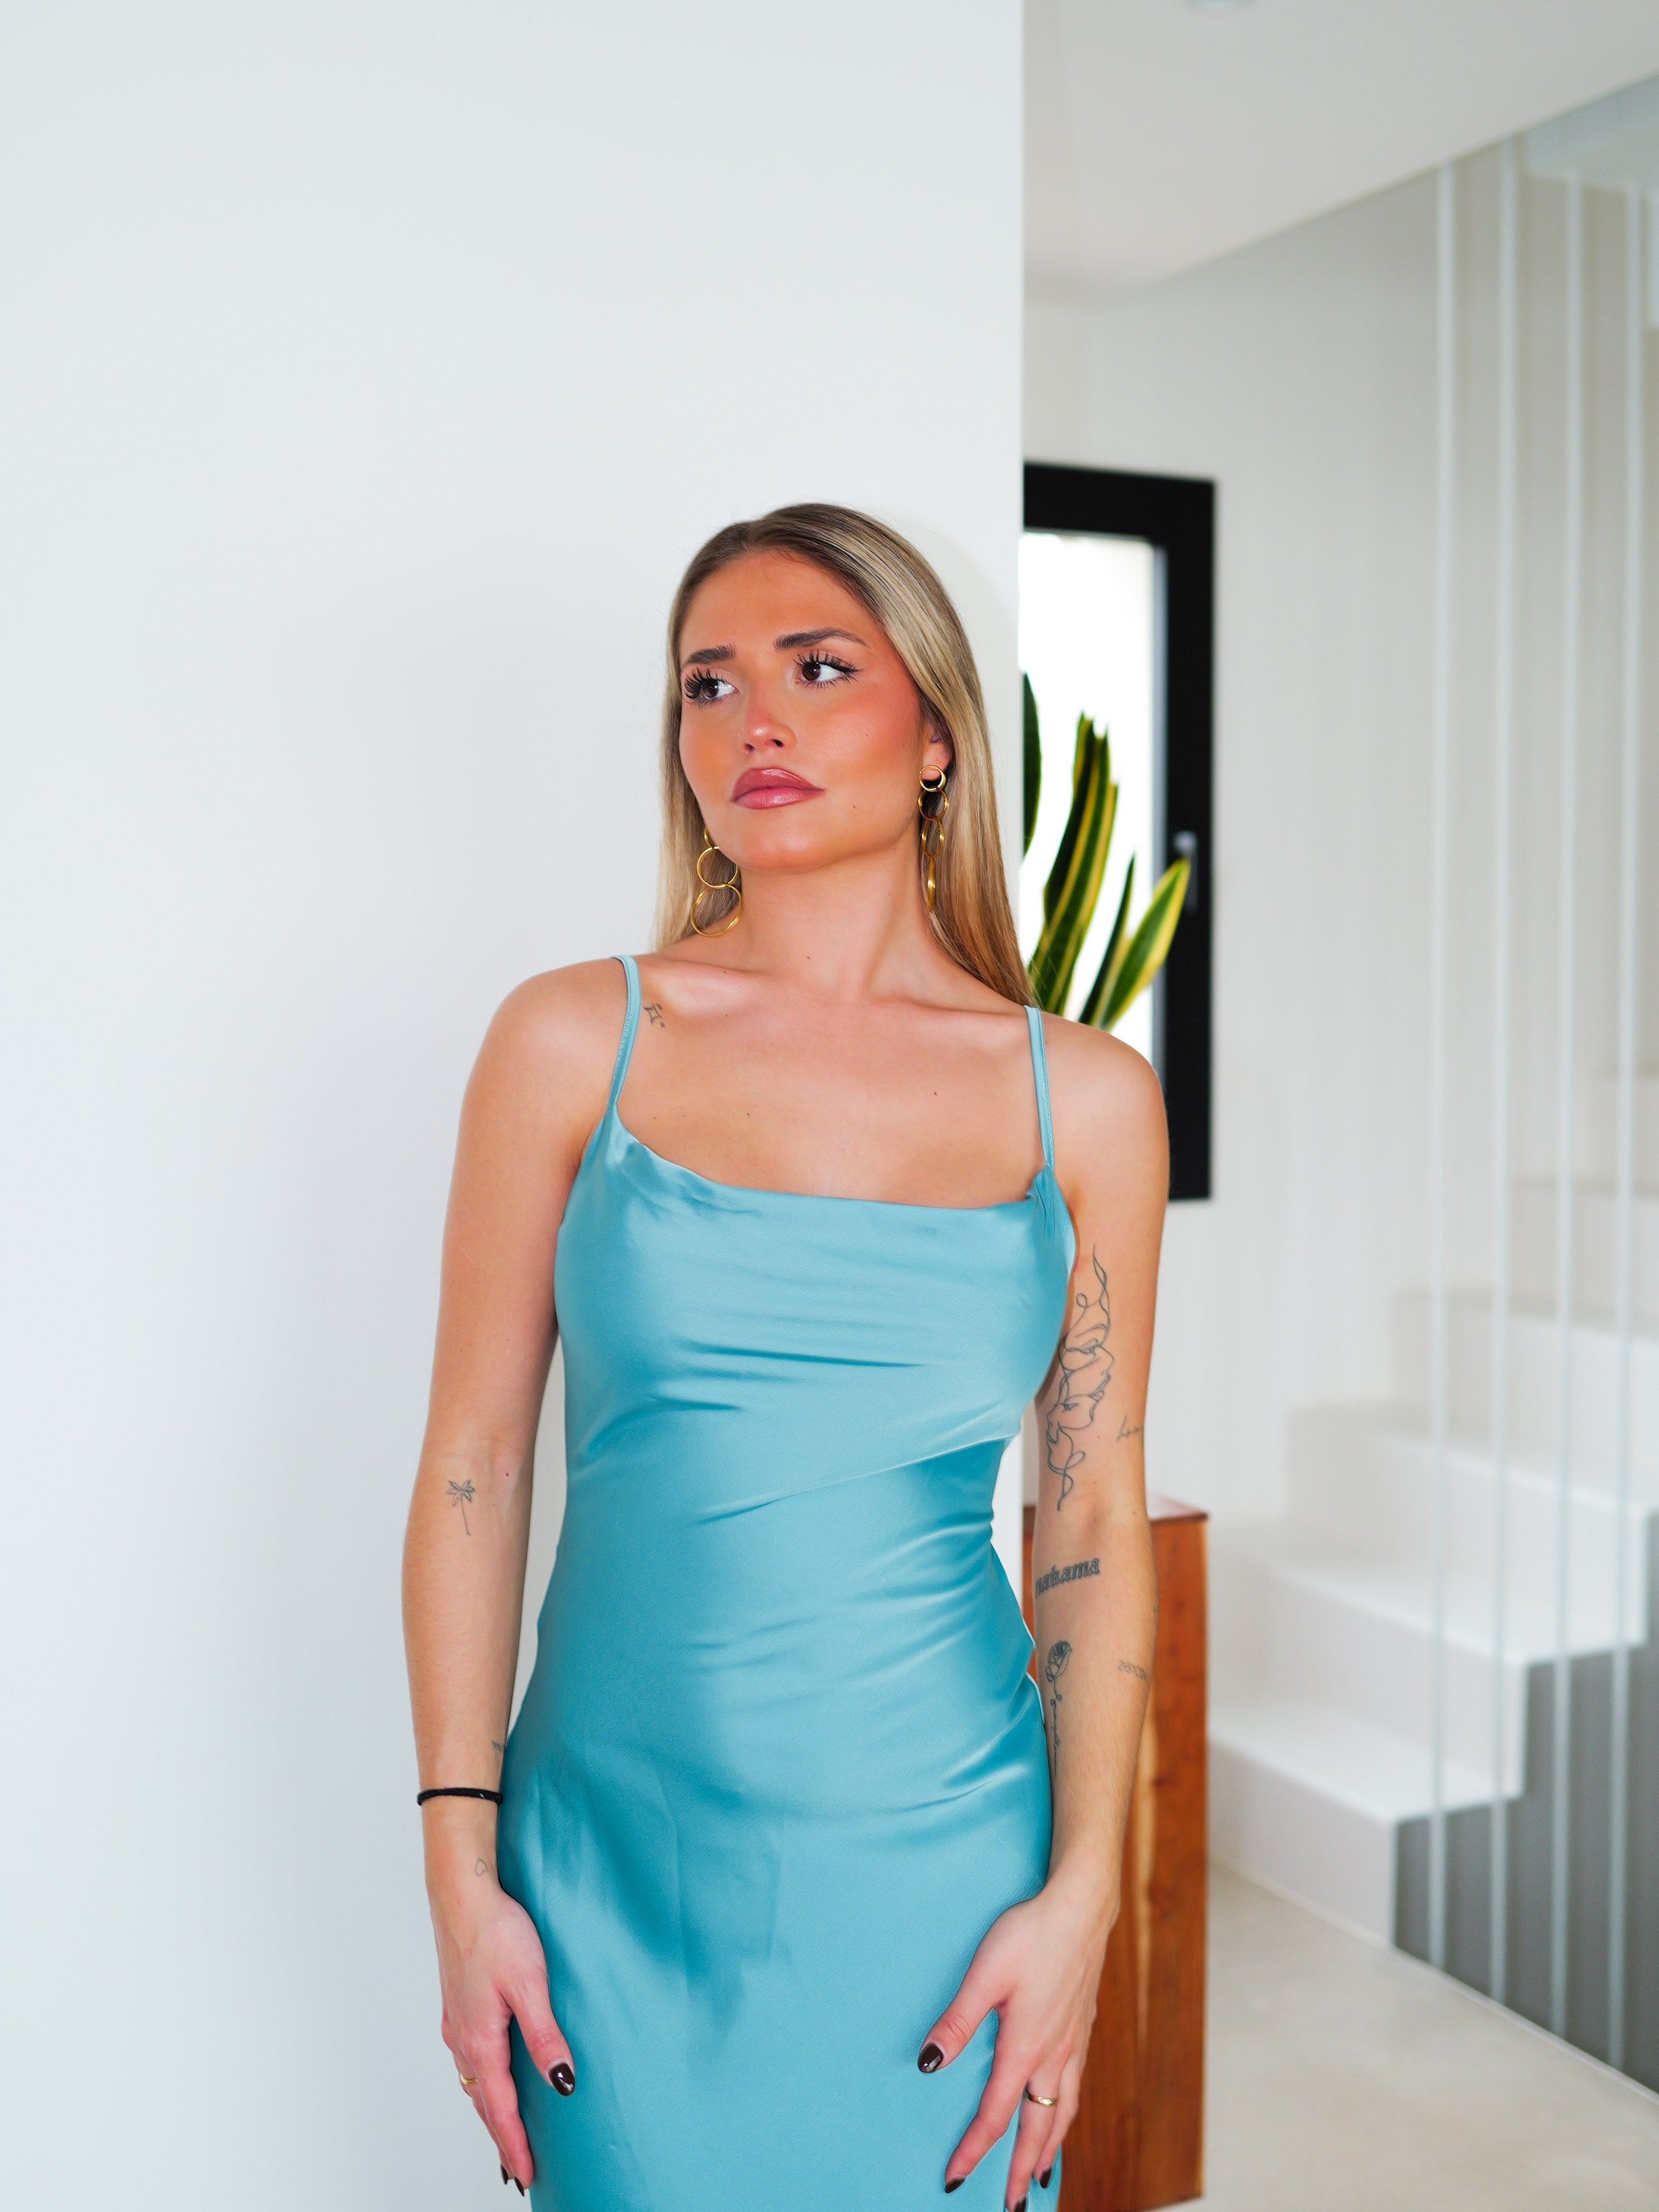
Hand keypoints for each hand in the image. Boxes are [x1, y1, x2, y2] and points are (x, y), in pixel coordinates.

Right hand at [432, 1873, 574, 2191]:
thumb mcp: (530, 1984)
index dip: (514, 2144)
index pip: (500, 2108)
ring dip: (490, 2111)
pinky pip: (470, 2058)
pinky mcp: (458, 2004)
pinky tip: (490, 2076)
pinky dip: (482, 2082)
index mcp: (482, 2040)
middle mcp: (464, 2038)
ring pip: (475, 2081)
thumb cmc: (497, 1932)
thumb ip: (544, 2036)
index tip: (526, 2175)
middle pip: (484, 2103)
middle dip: (501, 2138)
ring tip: (505, 2134)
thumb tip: (561, 2083)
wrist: (463, 1893)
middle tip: (518, 2169)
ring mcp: (457, 2021)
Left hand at [917, 1873, 1115, 2206]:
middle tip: (1014, 2206)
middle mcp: (1054, 2055)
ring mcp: (1073, 2042)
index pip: (996, 2115)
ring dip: (1050, 2148)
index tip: (955, 2178)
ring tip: (1042, 2174)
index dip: (974, 2150)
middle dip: (1023, 2171)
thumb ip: (956, 2022)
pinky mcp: (1083, 2026)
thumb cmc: (1031, 1934)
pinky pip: (1076, 2087)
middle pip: (1038, 2128)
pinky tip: (1062, 2109)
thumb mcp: (984, 1975)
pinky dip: (1067, 2114)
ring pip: (1063, 2111)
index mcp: (1025, 2048)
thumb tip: (928, 2065)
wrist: (1082, 1906)